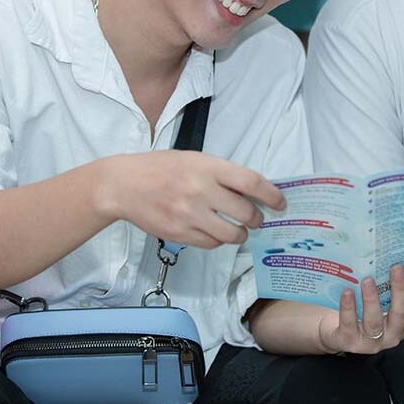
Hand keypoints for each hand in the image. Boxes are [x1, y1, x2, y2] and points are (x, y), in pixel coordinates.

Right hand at [100, 150, 285, 248]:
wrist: (123, 185)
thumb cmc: (161, 169)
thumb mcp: (194, 160)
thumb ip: (221, 174)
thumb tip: (252, 192)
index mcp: (207, 167)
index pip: (250, 182)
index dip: (271, 195)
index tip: (280, 203)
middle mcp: (200, 190)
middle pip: (245, 212)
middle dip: (257, 219)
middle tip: (257, 219)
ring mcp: (189, 214)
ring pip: (231, 233)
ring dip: (240, 234)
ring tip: (238, 229)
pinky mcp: (179, 233)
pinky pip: (211, 243)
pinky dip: (218, 240)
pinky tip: (215, 232)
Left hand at [318, 261, 403, 354]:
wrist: (334, 330)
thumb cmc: (363, 308)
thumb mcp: (381, 298)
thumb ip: (389, 283)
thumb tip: (395, 251)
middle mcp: (392, 334)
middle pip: (400, 313)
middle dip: (400, 289)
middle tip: (397, 267)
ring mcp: (371, 341)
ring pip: (374, 322)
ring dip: (372, 299)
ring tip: (368, 280)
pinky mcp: (349, 342)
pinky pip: (349, 325)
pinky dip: (349, 308)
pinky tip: (347, 292)